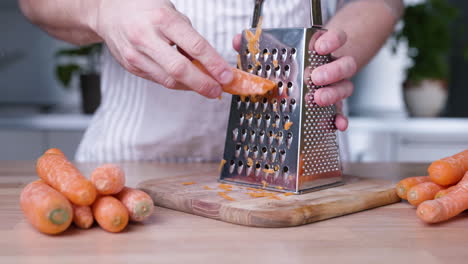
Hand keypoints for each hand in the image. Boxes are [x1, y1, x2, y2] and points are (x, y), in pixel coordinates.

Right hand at [93, 0, 232, 97]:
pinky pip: (158, 80)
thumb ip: (189, 38)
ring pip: (169, 80)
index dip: (214, 65)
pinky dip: (175, 82)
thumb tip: (210, 63)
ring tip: (204, 86)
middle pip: (180, 69)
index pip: (195, 46)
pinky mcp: (131, 66)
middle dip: (203, 84)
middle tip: (217, 90)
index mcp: (162, 18)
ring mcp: (136, 54)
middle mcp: (146, 37)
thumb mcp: (172, 13)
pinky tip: (185, 80)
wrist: (109, 12)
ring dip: (190, 86)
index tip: (226, 76)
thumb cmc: (144, 9)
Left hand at [232, 29, 355, 130]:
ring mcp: (335, 86)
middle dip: (332, 71)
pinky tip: (337, 125)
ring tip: (318, 99)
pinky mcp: (334, 106)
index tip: (319, 47)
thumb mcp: (275, 52)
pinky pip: (342, 112)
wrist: (309, 71)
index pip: (335, 39)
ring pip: (346, 87)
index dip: (331, 41)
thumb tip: (237, 41)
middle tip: (315, 77)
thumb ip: (256, 46)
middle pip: (345, 64)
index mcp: (320, 51)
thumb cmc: (291, 63)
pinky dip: (340, 119)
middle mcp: (332, 67)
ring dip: (333, 93)